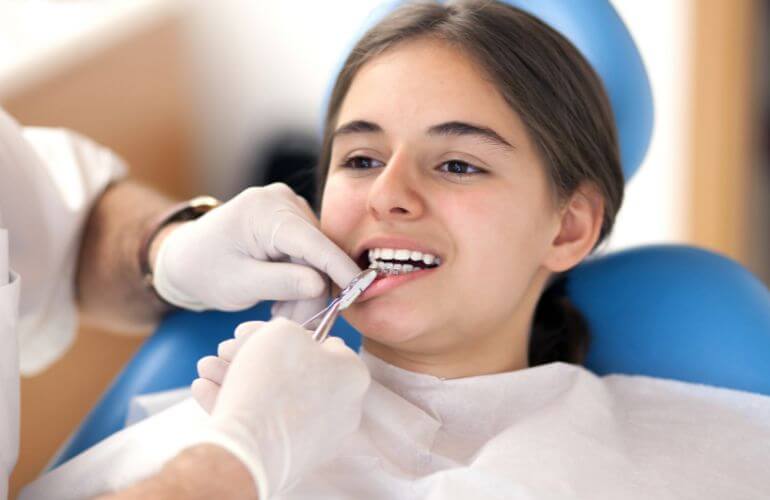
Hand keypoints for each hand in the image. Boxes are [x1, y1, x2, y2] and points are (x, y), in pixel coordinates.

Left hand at [152, 183, 359, 319]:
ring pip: (318, 258)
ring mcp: (289, 207)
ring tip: (279, 312)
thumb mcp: (238, 284)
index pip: (312, 241)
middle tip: (292, 323)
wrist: (186, 257)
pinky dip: (301, 280)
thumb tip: (321, 285)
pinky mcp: (293, 220)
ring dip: (305, 291)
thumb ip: (281, 282)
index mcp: (264, 211)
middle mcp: (281, 201)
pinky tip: (282, 297)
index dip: (339, 267)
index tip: (360, 290)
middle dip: (312, 292)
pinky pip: (311, 254)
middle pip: (318, 253)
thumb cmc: (205, 270)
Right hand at [196, 318, 369, 498]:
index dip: (288, 332)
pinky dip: (236, 403)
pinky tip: (205, 389)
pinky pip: (265, 423)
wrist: (251, 446)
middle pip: (293, 372)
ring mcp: (318, 436)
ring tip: (207, 367)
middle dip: (253, 356)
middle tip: (226, 348)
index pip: (324, 345)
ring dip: (236, 377)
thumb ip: (290, 328)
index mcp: (353, 375)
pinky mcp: (291, 457)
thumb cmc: (272, 381)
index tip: (257, 330)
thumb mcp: (282, 330)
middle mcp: (342, 407)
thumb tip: (288, 337)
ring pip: (274, 397)